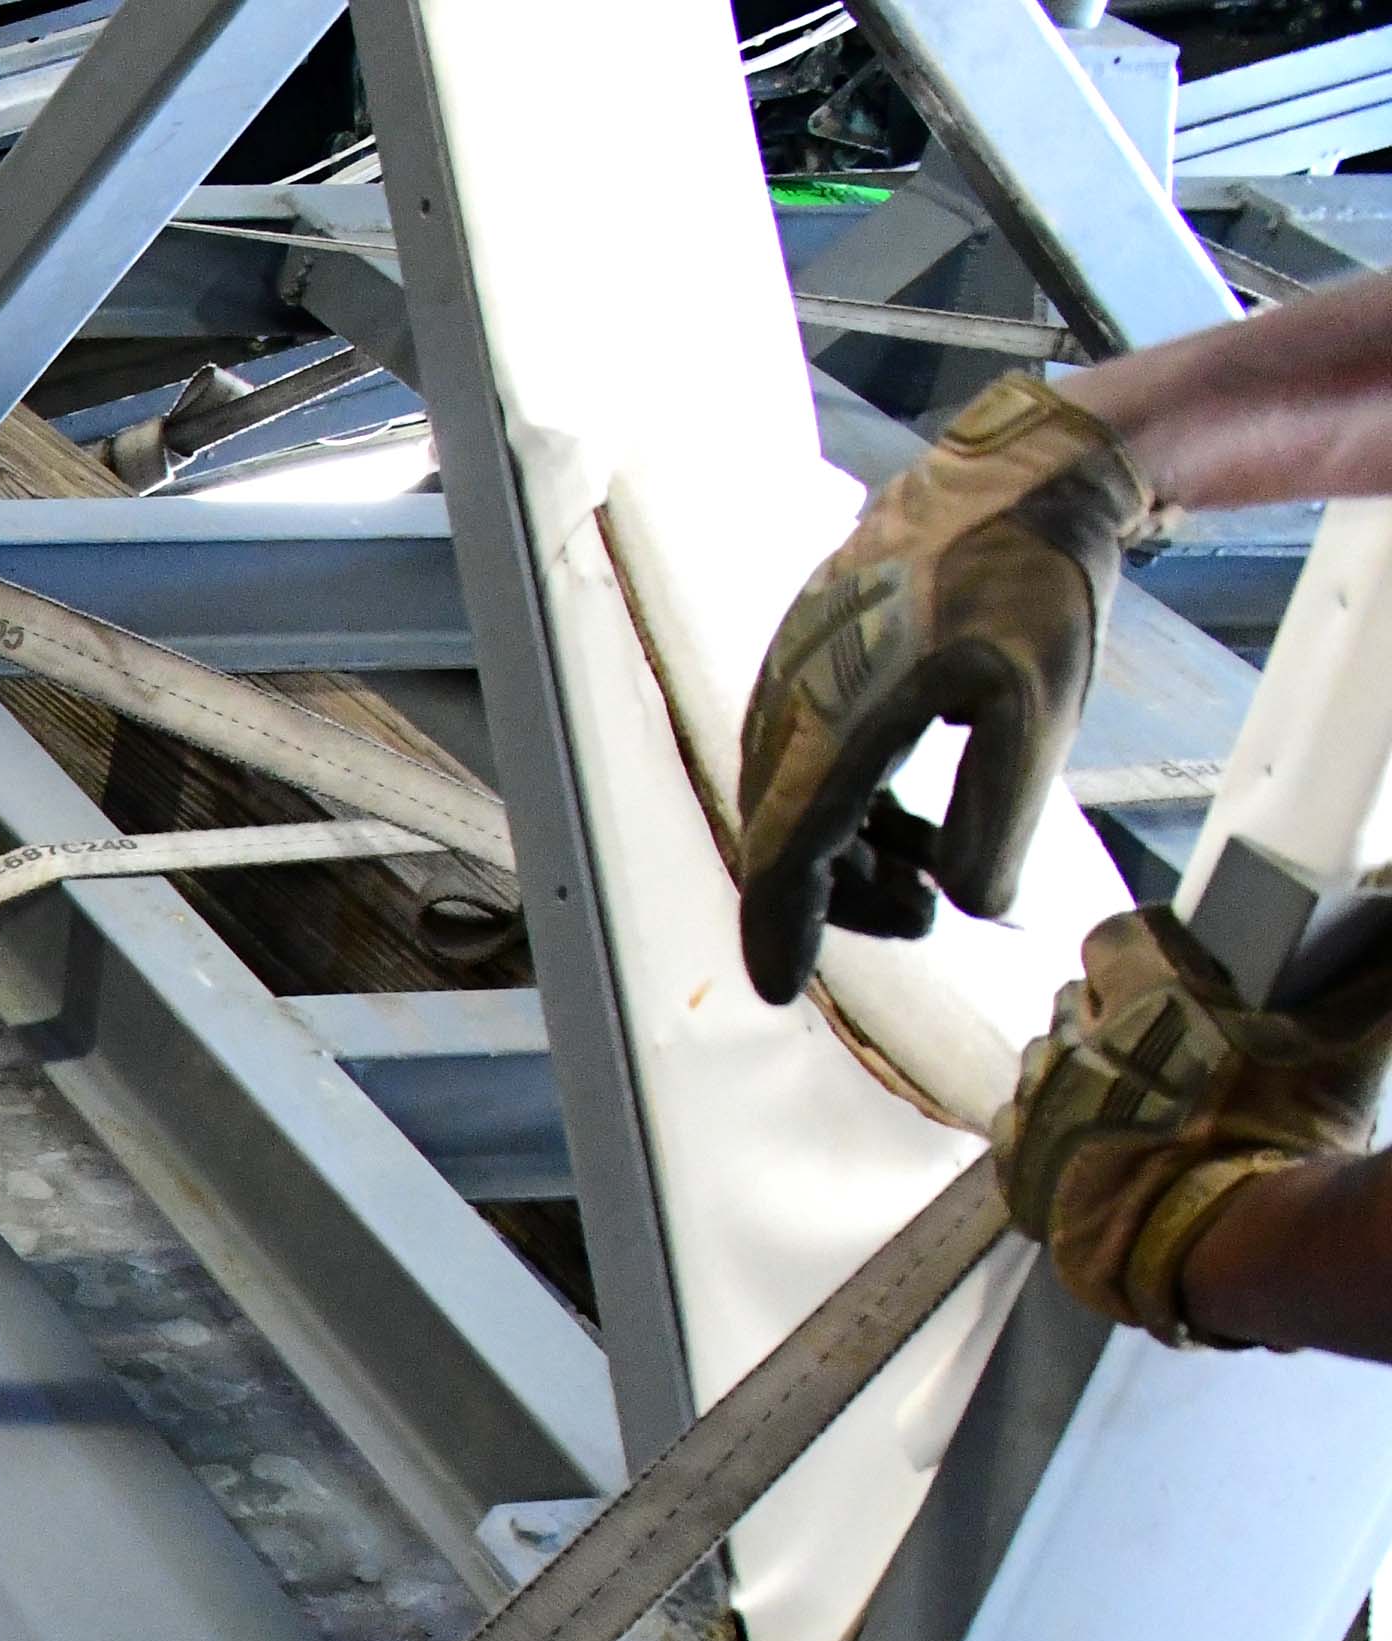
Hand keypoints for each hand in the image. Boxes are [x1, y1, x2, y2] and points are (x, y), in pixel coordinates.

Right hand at [736, 372, 1154, 1005]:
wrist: (1019, 474)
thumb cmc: (1029, 585)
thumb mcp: (1037, 712)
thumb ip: (996, 822)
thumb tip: (970, 906)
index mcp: (834, 726)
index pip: (783, 855)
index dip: (781, 930)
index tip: (784, 989)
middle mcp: (793, 705)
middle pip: (783, 836)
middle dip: (841, 896)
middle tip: (923, 918)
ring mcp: (795, 676)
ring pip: (796, 797)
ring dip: (852, 851)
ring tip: (930, 872)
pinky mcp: (813, 656)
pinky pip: (811, 754)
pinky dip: (854, 803)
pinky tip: (916, 812)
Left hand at [993, 903, 1391, 1343]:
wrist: (1238, 1241)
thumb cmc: (1293, 1136)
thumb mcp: (1350, 1035)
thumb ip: (1369, 965)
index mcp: (1150, 996)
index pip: (1114, 937)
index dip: (1140, 945)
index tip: (1165, 962)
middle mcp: (1081, 1043)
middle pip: (1075, 1001)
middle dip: (1109, 1009)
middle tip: (1157, 1038)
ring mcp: (1042, 1109)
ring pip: (1042, 1060)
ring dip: (1076, 1067)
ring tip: (1127, 1094)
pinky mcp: (1020, 1170)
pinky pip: (1012, 1127)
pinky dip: (1043, 1126)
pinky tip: (1083, 1137)